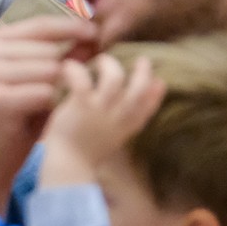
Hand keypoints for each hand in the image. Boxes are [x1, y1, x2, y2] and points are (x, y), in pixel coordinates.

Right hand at [0, 17, 101, 186]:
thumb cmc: (18, 111)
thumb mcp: (38, 77)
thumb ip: (63, 54)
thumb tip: (93, 33)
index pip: (40, 25)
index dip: (71, 27)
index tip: (95, 32)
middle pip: (48, 49)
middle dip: (65, 66)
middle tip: (61, 87)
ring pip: (49, 69)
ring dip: (56, 88)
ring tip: (43, 102)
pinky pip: (44, 92)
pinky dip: (49, 104)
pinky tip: (37, 113)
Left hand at [39, 54, 165, 185]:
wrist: (66, 165)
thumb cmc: (83, 153)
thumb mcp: (110, 139)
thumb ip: (120, 124)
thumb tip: (128, 108)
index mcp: (126, 129)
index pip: (148, 108)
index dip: (156, 94)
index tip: (160, 81)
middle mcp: (117, 119)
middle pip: (138, 91)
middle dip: (143, 73)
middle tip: (142, 60)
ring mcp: (100, 112)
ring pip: (114, 78)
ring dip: (109, 65)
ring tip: (102, 59)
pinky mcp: (81, 107)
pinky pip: (82, 80)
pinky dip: (76, 70)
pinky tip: (69, 66)